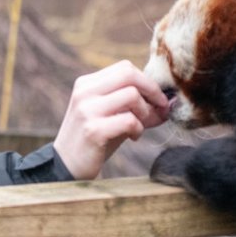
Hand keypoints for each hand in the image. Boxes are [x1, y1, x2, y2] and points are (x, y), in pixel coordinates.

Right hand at [53, 60, 168, 179]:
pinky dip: (138, 129)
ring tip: (140, 127)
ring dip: (145, 112)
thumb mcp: (112, 118)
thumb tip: (169, 103)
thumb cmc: (93, 142)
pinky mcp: (93, 130)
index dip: (147, 82)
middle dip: (152, 91)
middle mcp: (85, 92)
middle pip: (129, 74)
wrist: (66, 168)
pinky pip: (129, 120)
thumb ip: (136, 107)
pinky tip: (133, 138)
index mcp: (87, 84)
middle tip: (160, 108)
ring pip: (131, 95)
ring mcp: (87, 110)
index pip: (125, 68)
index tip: (157, 100)